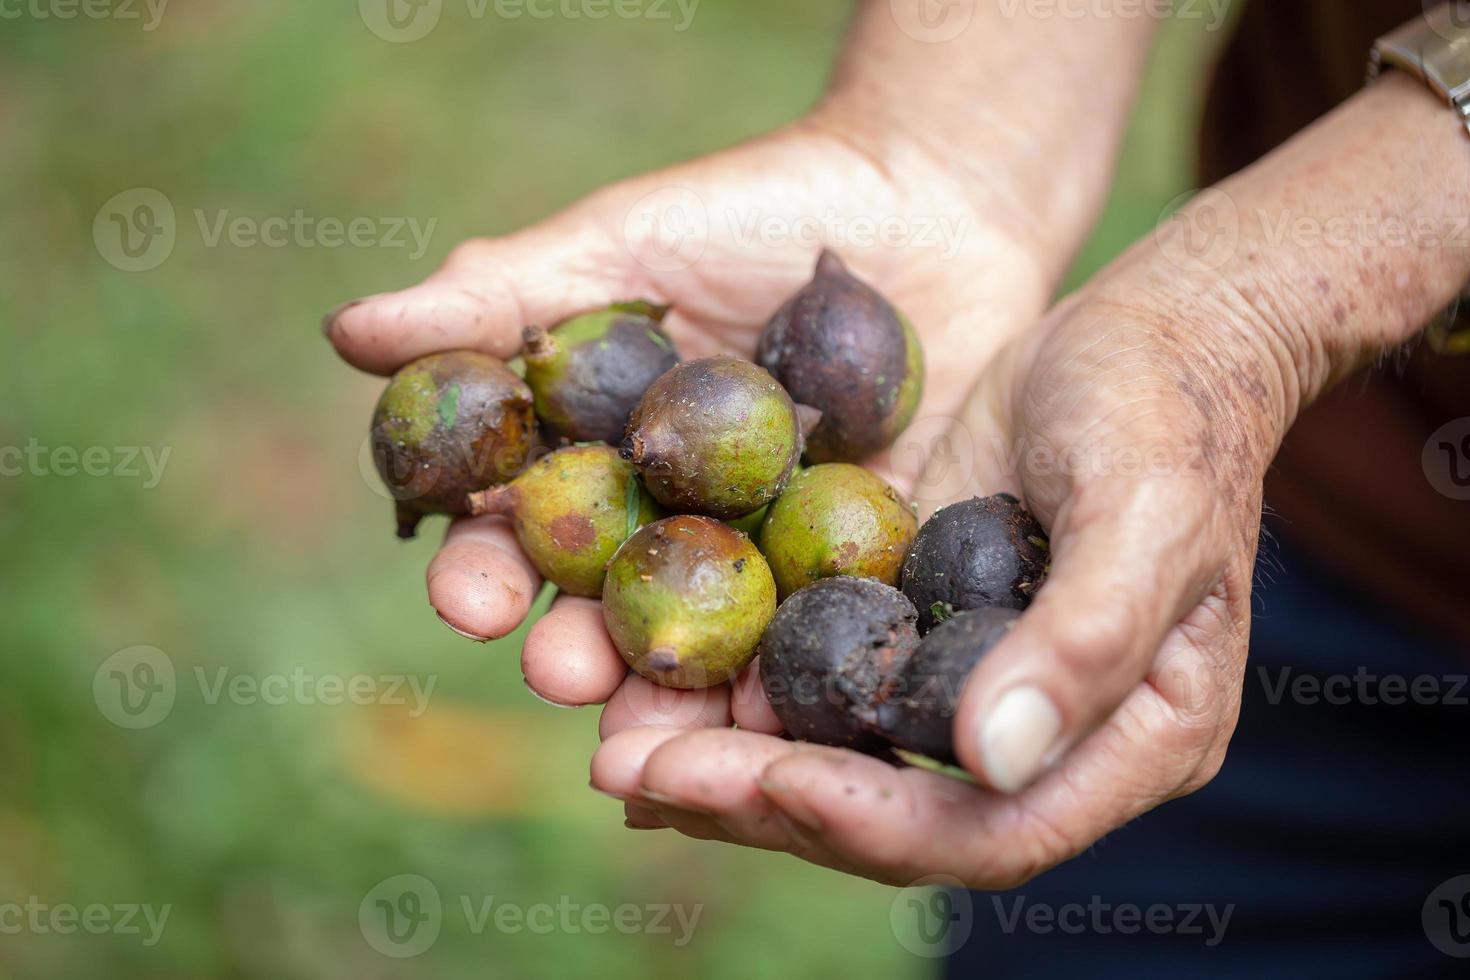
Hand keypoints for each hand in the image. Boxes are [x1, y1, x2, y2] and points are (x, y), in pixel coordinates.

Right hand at [324, 113, 1053, 767]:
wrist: (924, 197)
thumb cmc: (749, 209)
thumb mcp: (618, 242)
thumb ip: (497, 296)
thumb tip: (346, 330)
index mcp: (588, 458)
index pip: (512, 530)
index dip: (482, 567)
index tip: (467, 597)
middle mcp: (662, 521)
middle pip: (601, 607)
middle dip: (572, 649)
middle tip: (560, 674)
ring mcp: (759, 552)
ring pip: (705, 642)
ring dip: (671, 694)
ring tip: (655, 738)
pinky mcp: (857, 564)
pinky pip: (820, 633)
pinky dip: (795, 678)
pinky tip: (779, 722)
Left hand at [589, 71, 1469, 883]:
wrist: (1142, 332)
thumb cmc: (1166, 410)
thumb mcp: (1143, 510)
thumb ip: (1087, 639)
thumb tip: (996, 759)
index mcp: (1129, 741)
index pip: (993, 831)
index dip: (874, 823)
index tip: (766, 782)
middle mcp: (1040, 737)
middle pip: (895, 814)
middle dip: (762, 800)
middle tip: (631, 776)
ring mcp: (967, 686)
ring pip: (841, 756)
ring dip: (727, 762)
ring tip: (615, 748)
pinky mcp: (911, 623)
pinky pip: (819, 678)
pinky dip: (741, 689)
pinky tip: (652, 680)